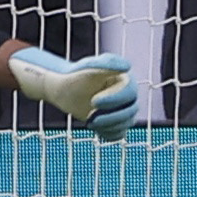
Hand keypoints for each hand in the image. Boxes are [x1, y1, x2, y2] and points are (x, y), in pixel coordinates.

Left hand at [4, 47, 137, 138]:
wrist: (65, 90)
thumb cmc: (77, 76)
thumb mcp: (90, 67)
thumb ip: (108, 63)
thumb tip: (128, 66)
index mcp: (125, 80)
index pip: (130, 92)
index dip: (114, 99)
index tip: (94, 101)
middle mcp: (128, 96)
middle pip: (131, 110)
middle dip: (110, 115)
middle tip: (89, 116)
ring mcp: (123, 110)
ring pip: (127, 123)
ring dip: (108, 125)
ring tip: (90, 122)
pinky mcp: (116, 124)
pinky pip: (119, 134)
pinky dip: (108, 133)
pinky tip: (95, 128)